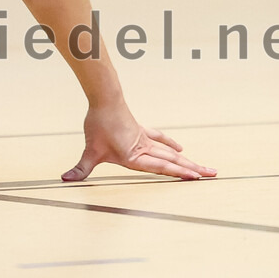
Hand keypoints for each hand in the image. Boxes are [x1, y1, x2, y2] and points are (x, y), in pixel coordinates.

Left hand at [61, 101, 216, 181]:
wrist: (104, 98)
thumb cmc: (98, 124)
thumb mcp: (89, 150)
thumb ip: (81, 168)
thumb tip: (65, 179)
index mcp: (136, 156)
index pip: (162, 168)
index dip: (179, 173)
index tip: (197, 178)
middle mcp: (144, 148)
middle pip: (173, 160)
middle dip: (192, 169)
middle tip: (213, 175)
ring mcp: (145, 139)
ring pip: (170, 151)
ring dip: (187, 159)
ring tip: (203, 167)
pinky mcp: (140, 130)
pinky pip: (160, 138)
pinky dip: (170, 143)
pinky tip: (179, 147)